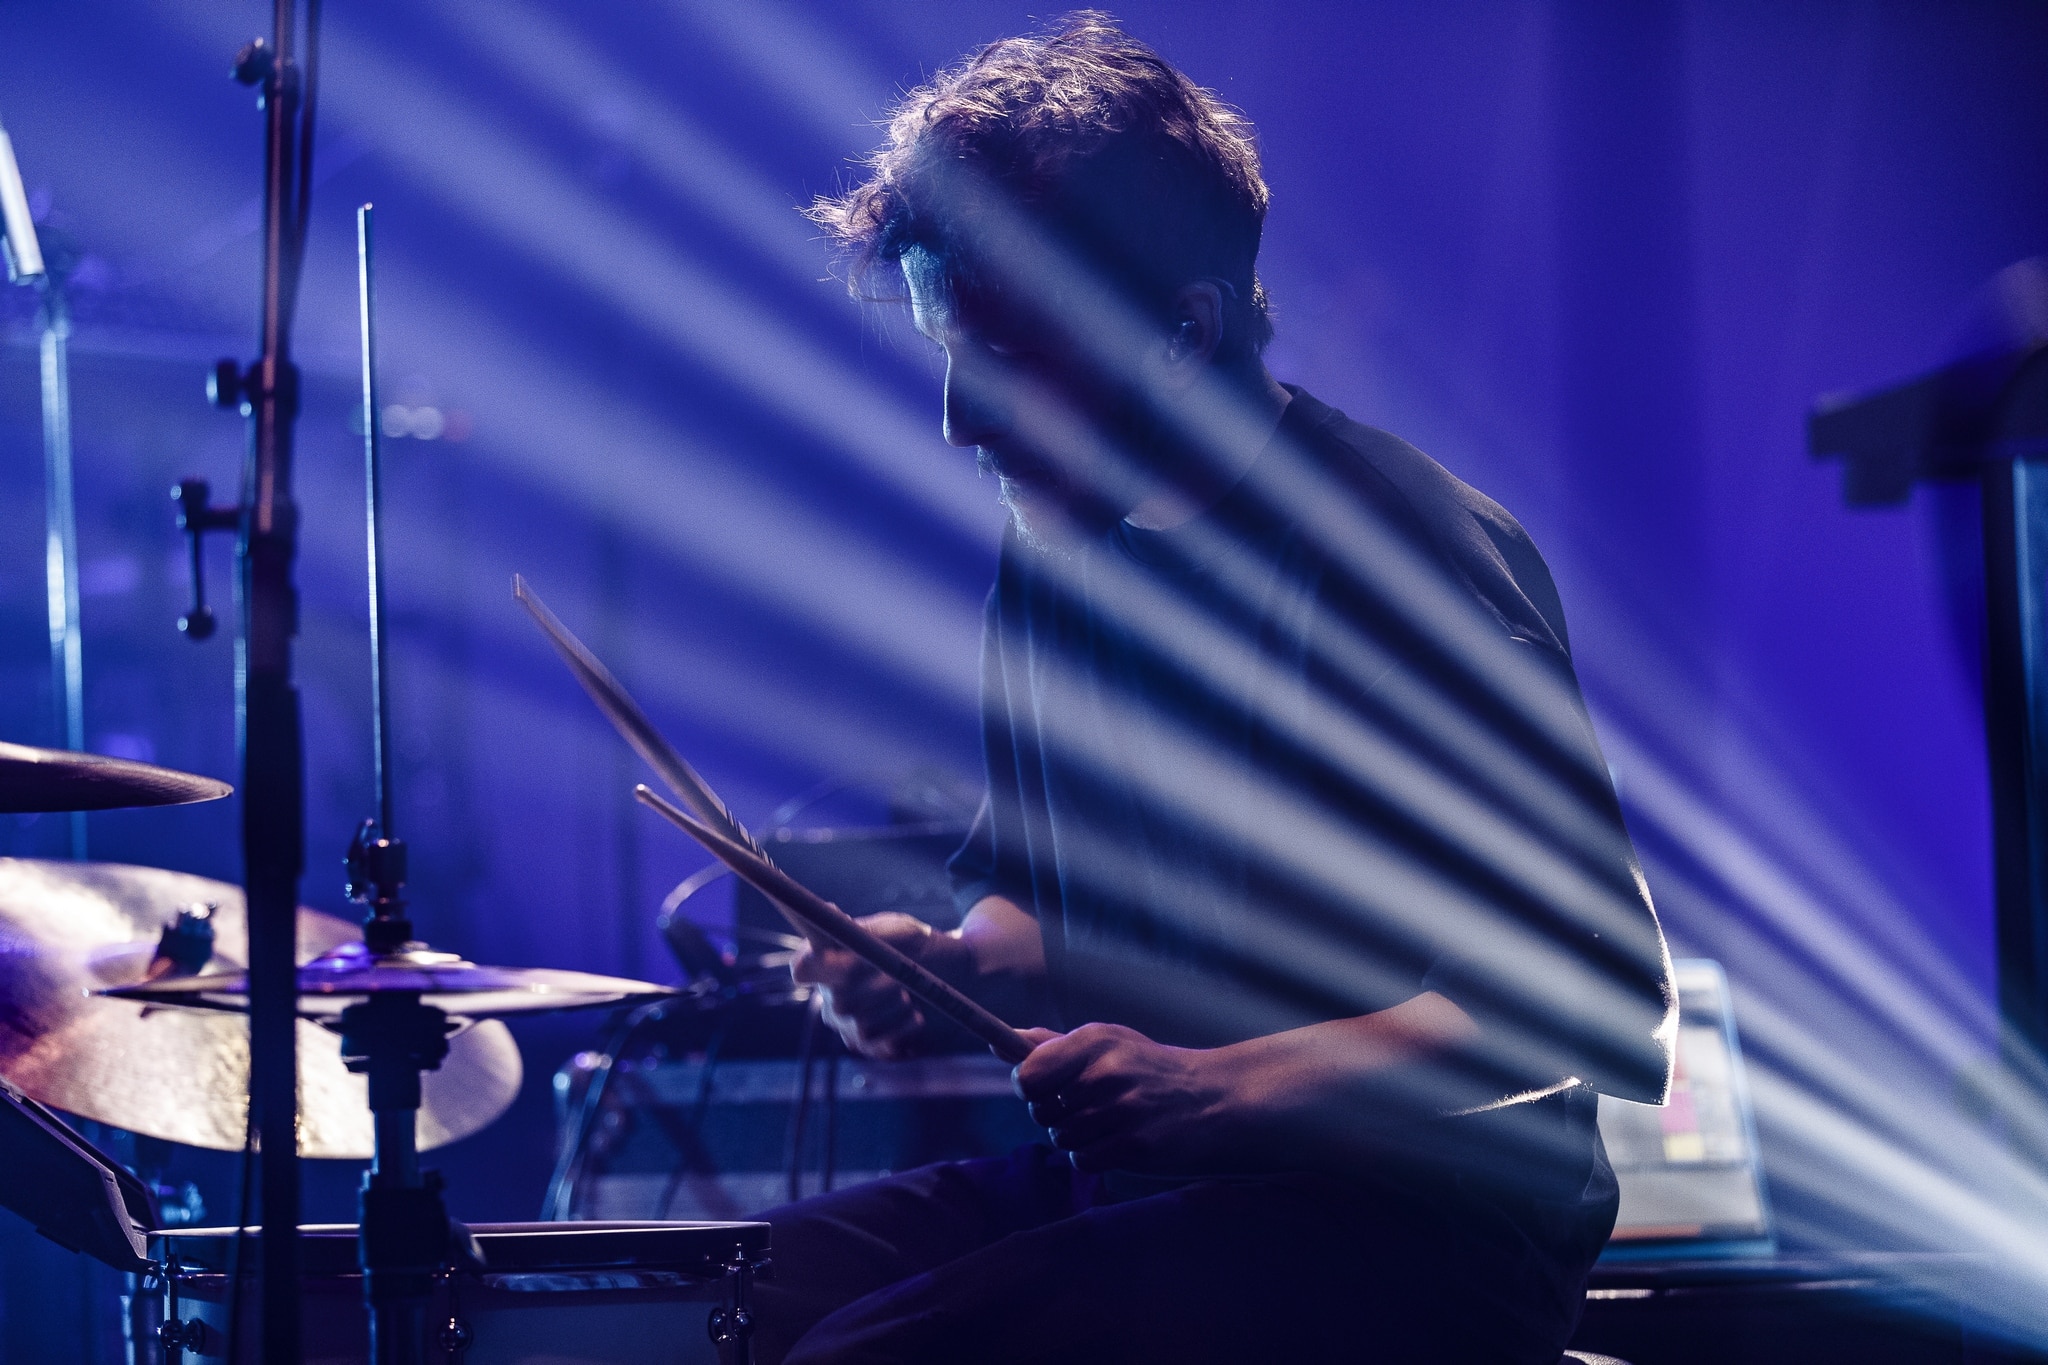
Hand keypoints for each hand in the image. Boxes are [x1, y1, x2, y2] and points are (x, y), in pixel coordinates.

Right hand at [788, 913, 967, 1059]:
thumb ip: (867, 931)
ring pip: (860, 1022)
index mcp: (830, 960)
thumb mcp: (899, 931)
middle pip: (837, 999)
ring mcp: (846, 1023)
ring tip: (909, 991)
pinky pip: (877, 1042)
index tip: (835, 960)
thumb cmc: (919, 946)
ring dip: (893, 1006)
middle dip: (874, 986)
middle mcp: (830, 993)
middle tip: (897, 975)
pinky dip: (902, 1026)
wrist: (953, 979)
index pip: (803, 968)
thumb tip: (832, 914)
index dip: (810, 966)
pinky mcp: (866, 1045)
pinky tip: (915, 1014)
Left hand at [1010, 1023, 1242, 1174]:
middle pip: (1042, 1111)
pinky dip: (1094, 1156)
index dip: (1027, 1085)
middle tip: (1089, 1104)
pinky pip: (1083, 1161)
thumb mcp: (1104, 1044)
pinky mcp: (1135, 1147)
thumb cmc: (1146, 1069)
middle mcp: (1107, 1074)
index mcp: (1094, 1042)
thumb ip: (1048, 1046)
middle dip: (1056, 1113)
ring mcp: (1122, 1112)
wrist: (1212, 1099)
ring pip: (1061, 1138)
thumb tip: (996, 1041)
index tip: (1040, 1086)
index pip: (1028, 1073)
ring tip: (1110, 1121)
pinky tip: (1119, 1140)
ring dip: (1078, 1136)